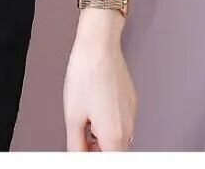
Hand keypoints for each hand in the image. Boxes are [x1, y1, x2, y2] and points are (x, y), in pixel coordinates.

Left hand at [63, 8, 136, 151]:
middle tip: (82, 134)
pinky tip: (95, 102)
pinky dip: (109, 118)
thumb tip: (78, 157)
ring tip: (86, 114)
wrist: (99, 46)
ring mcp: (132, 113)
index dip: (94, 157)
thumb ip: (76, 145)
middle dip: (98, 148)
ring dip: (103, 134)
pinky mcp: (131, 100)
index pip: (109, 161)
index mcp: (114, 136)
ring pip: (118, 135)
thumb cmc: (86, 75)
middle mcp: (128, 127)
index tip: (85, 150)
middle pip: (114, 150)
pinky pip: (122, 118)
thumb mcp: (72, 117)